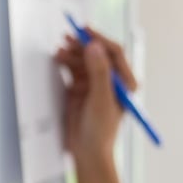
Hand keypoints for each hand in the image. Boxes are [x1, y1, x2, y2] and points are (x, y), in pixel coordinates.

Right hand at [54, 29, 135, 163]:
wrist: (87, 151)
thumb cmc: (101, 130)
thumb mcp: (101, 100)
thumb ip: (99, 73)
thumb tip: (94, 47)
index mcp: (124, 82)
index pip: (114, 53)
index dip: (99, 39)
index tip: (84, 31)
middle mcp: (111, 80)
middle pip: (97, 54)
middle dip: (82, 45)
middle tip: (67, 38)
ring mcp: (95, 84)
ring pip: (83, 61)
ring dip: (72, 54)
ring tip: (59, 52)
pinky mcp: (80, 89)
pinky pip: (73, 70)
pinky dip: (66, 63)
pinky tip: (58, 59)